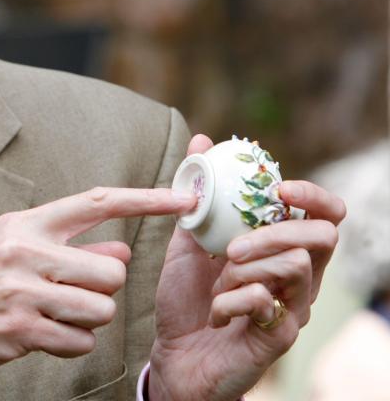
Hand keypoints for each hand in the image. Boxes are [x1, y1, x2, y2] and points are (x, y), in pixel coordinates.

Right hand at [0, 187, 196, 387]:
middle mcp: (23, 249)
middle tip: (72, 296)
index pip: (96, 202)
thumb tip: (122, 253)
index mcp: (25, 223)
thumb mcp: (17, 255)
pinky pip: (80, 341)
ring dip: (89, 321)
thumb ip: (70, 249)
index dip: (144, 200)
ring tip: (55, 316)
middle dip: (103, 291)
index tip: (182, 199)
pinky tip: (44, 336)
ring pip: (101, 309)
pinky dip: (71, 344)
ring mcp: (20, 289)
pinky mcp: (20, 328)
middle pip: (110, 271)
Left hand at [148, 135, 345, 400]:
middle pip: (323, 237)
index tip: (280, 187)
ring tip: (217, 283)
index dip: (313, 195)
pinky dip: (230, 302)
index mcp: (283, 251)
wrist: (173, 356)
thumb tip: (202, 141)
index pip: (324, 215)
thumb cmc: (187, 300)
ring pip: (297, 267)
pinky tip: (215, 314)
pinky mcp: (280, 338)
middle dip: (277, 231)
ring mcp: (294, 308)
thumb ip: (199, 197)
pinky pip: (267, 304)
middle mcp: (299, 279)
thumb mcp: (187, 242)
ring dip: (246, 269)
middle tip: (233, 246)